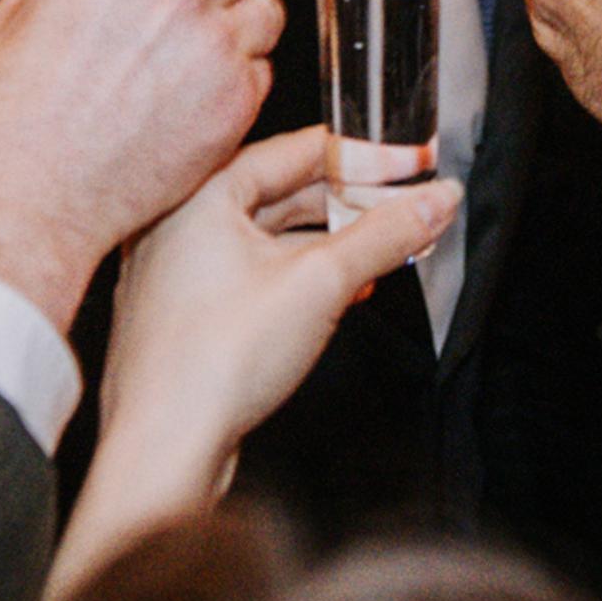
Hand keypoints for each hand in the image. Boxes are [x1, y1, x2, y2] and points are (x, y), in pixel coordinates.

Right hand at [0, 0, 291, 329]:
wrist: (20, 199)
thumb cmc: (8, 111)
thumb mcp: (30, 0)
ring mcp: (216, 48)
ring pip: (269, 14)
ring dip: (241, 26)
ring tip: (187, 58)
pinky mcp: (235, 106)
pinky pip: (263, 73)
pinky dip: (238, 80)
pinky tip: (188, 98)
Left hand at [48, 127, 454, 600]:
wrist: (165, 450)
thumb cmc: (216, 362)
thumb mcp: (322, 282)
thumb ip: (385, 235)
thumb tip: (436, 199)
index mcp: (197, 197)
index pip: (288, 150)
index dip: (353, 154)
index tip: (397, 158)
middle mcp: (176, 227)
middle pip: (277, 195)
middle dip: (344, 204)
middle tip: (396, 204)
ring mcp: (175, 276)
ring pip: (264, 241)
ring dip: (323, 246)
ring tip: (376, 251)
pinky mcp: (184, 321)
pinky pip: (248, 280)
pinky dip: (294, 280)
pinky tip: (334, 296)